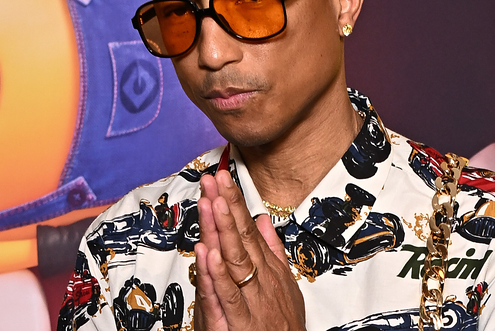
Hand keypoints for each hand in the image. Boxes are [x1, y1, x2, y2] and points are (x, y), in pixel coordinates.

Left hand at [194, 171, 305, 330]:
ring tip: (214, 202)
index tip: (224, 178)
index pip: (248, 227)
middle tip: (216, 179)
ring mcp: (251, 298)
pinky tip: (209, 252)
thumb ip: (272, 250)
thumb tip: (262, 220)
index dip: (235, 201)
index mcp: (267, 267)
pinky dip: (218, 273)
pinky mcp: (241, 321)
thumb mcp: (285, 283)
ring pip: (235, 259)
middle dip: (227, 205)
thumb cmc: (284, 323)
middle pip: (241, 236)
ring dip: (223, 229)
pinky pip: (227, 294)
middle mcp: (261, 277)